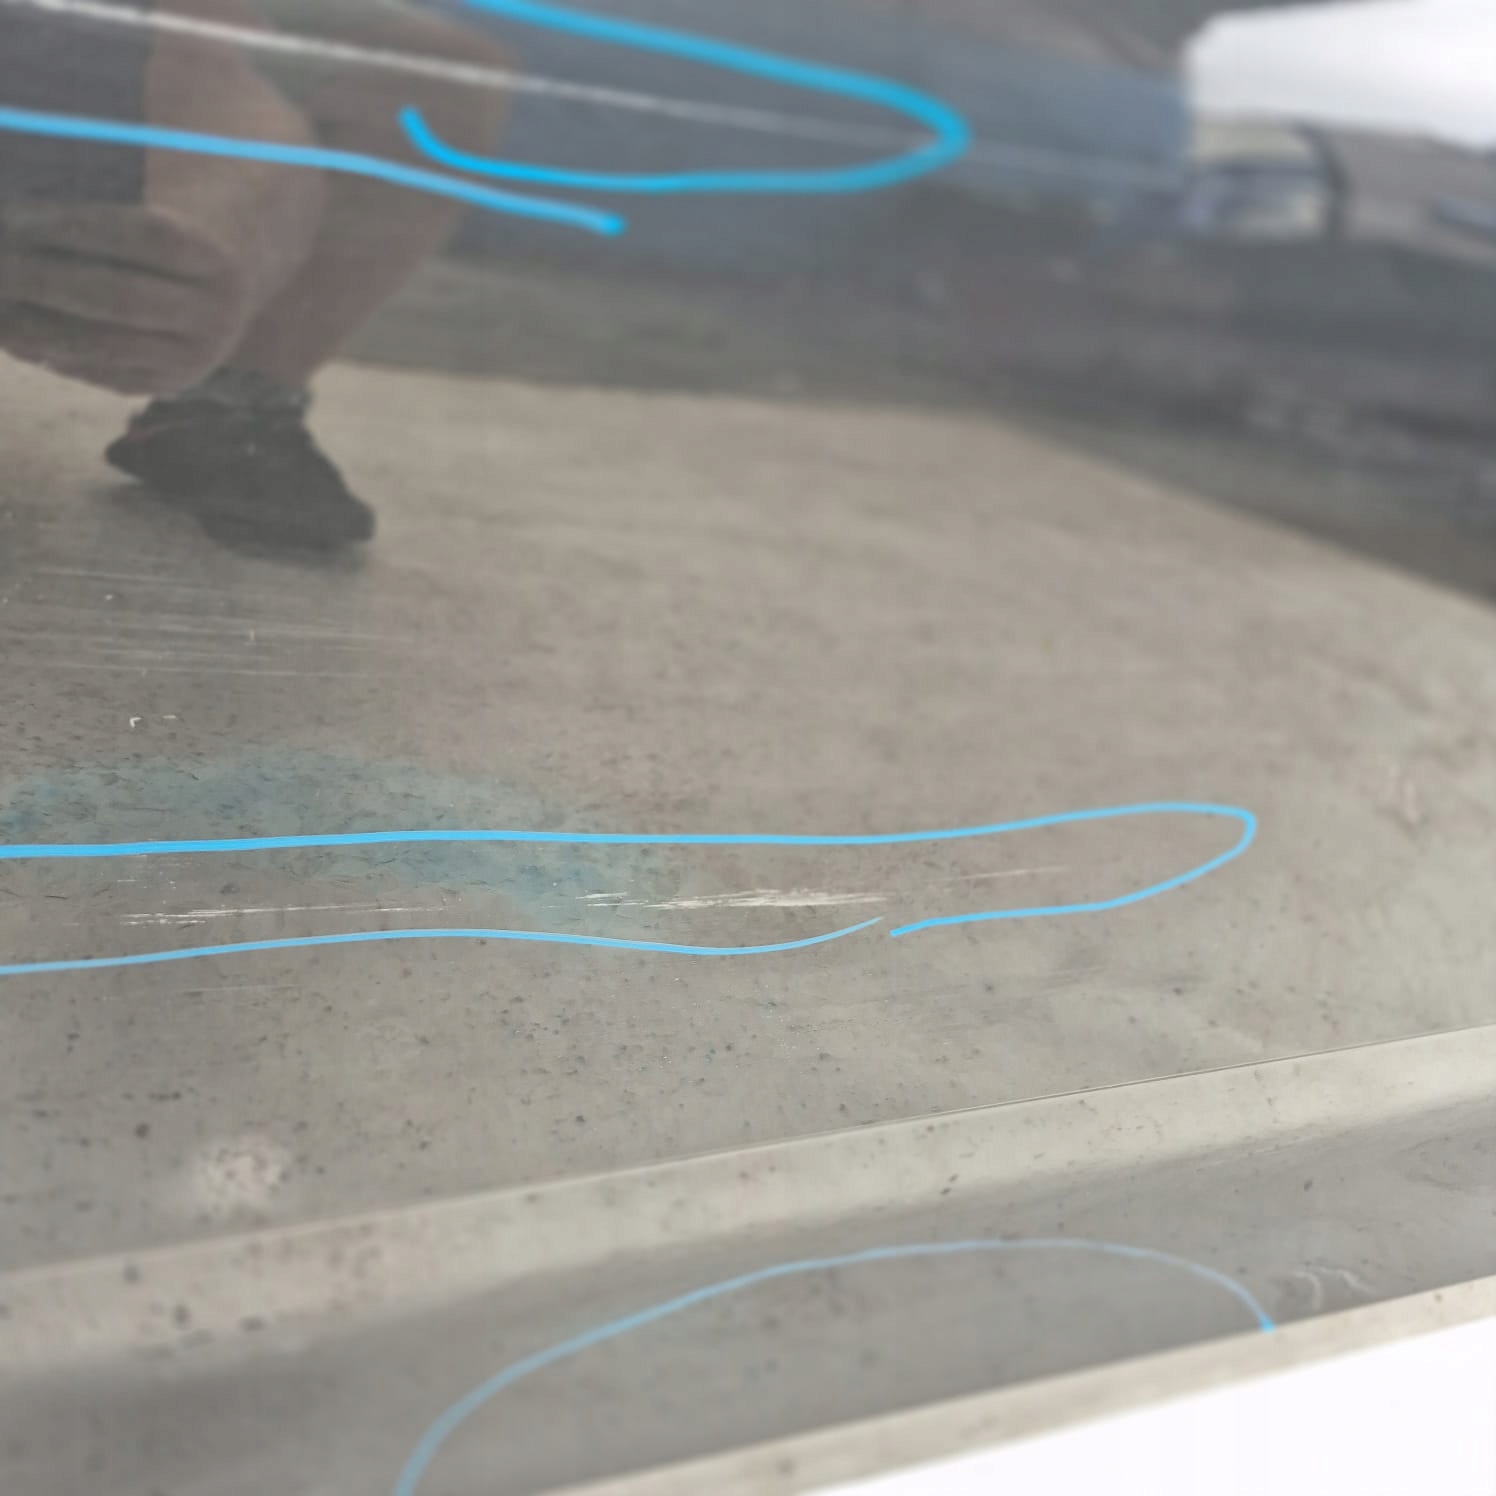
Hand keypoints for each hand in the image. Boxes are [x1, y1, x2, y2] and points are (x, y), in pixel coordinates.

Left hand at [0, 201, 254, 394]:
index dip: (80, 226)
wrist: (229, 291)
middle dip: (48, 281)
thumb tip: (24, 225)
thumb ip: (105, 213)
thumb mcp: (158, 212)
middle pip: (124, 298)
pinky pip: (106, 375)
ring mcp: (197, 358)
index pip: (145, 237)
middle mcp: (217, 315)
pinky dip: (57, 357)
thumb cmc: (171, 235)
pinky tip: (17, 339)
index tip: (20, 215)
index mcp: (219, 261)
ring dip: (42, 330)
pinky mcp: (171, 384)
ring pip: (110, 345)